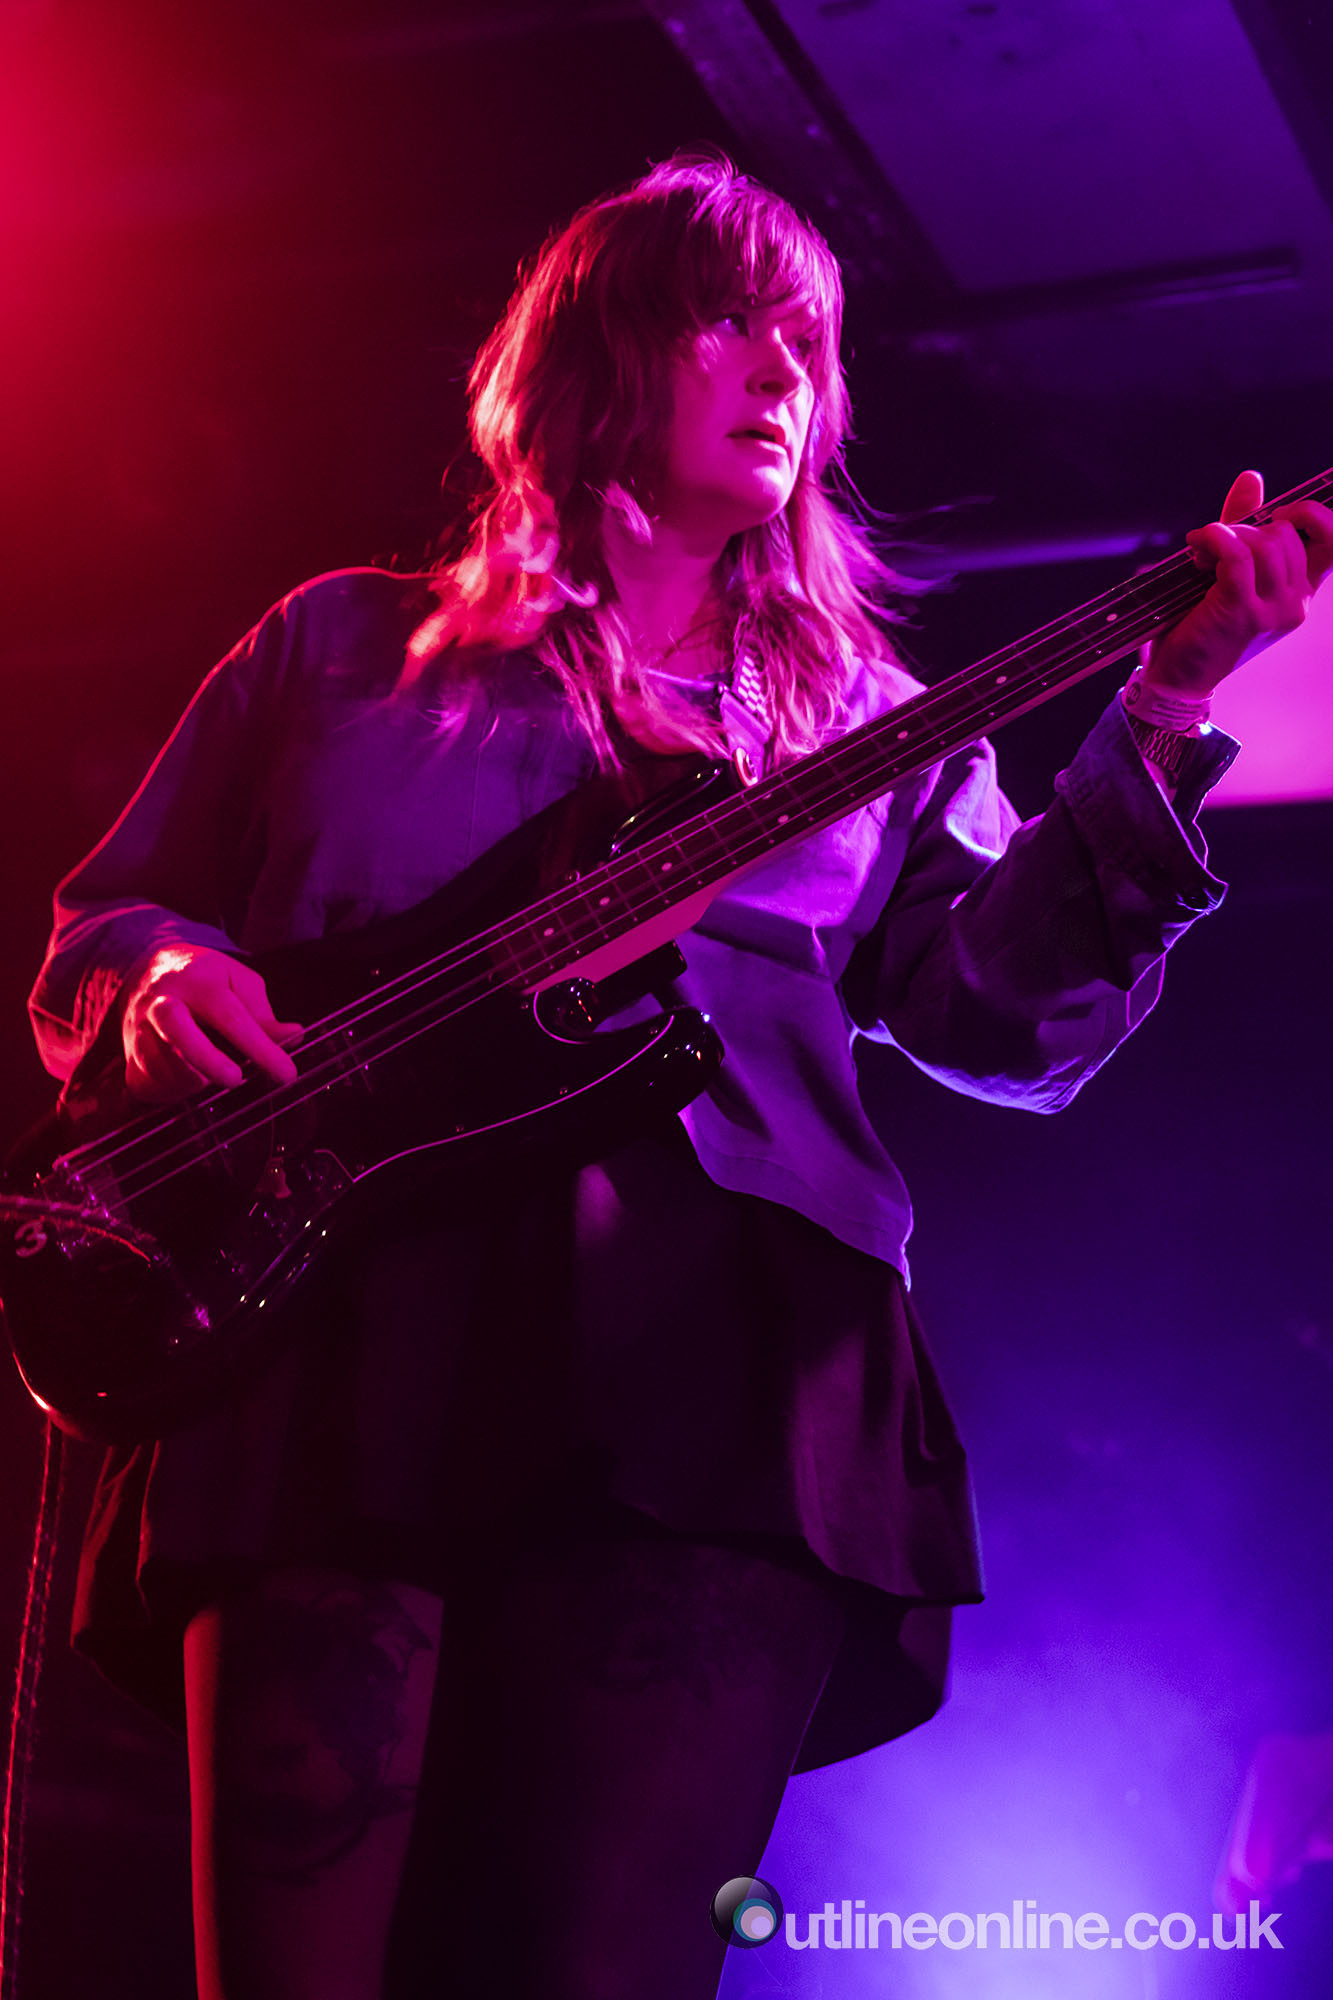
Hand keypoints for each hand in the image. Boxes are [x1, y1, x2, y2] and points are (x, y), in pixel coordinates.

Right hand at [122, 945, 303, 1102]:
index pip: (231, 1017)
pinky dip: (173, 1090)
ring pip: (162, 1065)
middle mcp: (161, 1001)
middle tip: (236, 1079)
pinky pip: (148, 1084)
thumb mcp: (237, 982)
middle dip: (208, 1060)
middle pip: (178, 1031)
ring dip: (194, 1079)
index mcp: (196, 980)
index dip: (260, 1048)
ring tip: (214, 1073)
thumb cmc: (203, 979)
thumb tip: (293, 1036)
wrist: (147, 970)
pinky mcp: (127, 1056)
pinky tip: (188, 1077)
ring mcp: (138, 1029)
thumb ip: (264, 1013)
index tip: (286, 1073)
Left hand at [1144, 469, 1332, 696]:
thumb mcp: (1229, 567)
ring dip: (1226, 535)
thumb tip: (1252, 477)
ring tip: (1200, 553)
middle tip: (1215, 546)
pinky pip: (1237, 555)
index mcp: (1300, 591)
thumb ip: (1243, 524)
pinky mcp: (1244, 612)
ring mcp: (1273, 611)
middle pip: (1286, 534)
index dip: (1314, 515)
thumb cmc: (1202, 620)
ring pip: (1264, 543)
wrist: (1177, 674)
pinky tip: (1197, 544)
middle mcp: (1295, 603)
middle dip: (1247, 527)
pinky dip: (1214, 538)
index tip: (1277, 513)